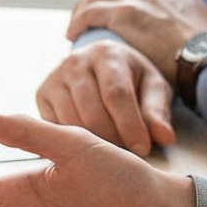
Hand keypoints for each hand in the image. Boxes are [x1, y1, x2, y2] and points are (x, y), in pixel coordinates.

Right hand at [34, 36, 174, 155]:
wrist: (101, 65)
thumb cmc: (132, 79)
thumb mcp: (153, 88)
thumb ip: (158, 112)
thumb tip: (165, 137)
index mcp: (107, 54)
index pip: (116, 94)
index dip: (130, 125)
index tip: (142, 149)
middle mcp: (75, 61)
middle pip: (92, 111)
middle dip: (113, 138)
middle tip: (128, 153)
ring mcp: (54, 78)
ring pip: (71, 123)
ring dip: (93, 143)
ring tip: (111, 148)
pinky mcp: (41, 94)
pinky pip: (55, 128)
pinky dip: (72, 141)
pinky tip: (89, 143)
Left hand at [65, 0, 206, 75]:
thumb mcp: (198, 22)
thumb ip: (180, 16)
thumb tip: (174, 29)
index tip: (103, 0)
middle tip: (82, 14)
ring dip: (81, 10)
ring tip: (74, 27)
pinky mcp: (126, 13)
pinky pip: (90, 12)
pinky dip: (77, 21)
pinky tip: (72, 34)